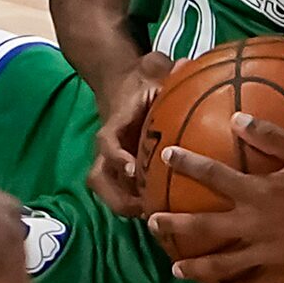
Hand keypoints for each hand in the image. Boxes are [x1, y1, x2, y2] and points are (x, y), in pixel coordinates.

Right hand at [87, 52, 171, 216]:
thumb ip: (166, 69)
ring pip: (106, 190)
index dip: (117, 157)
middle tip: (146, 209)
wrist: (120, 83)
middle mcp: (108, 147)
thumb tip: (185, 64)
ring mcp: (112, 160)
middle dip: (118, 197)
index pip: (107, 142)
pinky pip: (122, 191)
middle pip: (99, 178)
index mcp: (115, 124)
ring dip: (125, 206)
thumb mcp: (152, 69)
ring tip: (155, 218)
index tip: (133, 170)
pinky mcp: (121, 169)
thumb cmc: (140, 79)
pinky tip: (166, 212)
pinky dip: (137, 203)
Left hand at [148, 115, 283, 282]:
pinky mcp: (280, 272)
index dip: (188, 164)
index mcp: (260, 193)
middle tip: (151, 222)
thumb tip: (236, 118)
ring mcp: (266, 253)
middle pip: (205, 228)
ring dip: (195, 266)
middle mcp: (255, 226)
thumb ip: (269, 136)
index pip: (214, 176)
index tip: (166, 155)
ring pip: (222, 265)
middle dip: (175, 225)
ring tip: (175, 268)